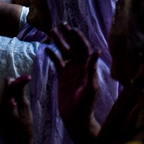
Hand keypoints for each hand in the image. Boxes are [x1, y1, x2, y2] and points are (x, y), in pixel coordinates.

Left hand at [0, 75, 34, 143]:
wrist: (16, 143)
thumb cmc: (24, 126)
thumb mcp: (25, 107)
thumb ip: (21, 91)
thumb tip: (24, 76)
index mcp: (1, 107)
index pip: (6, 82)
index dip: (15, 82)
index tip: (22, 86)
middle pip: (1, 88)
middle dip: (10, 91)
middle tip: (18, 102)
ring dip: (5, 96)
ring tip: (12, 107)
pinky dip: (0, 101)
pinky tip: (5, 111)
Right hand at [46, 23, 99, 138]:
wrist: (76, 118)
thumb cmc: (86, 104)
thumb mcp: (90, 86)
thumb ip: (91, 68)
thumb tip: (97, 50)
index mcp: (89, 66)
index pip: (84, 48)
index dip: (78, 38)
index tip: (71, 29)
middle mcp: (81, 66)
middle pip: (74, 47)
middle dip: (68, 35)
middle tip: (61, 24)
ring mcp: (71, 70)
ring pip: (65, 52)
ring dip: (59, 41)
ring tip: (52, 31)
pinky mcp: (63, 76)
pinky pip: (58, 62)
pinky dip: (53, 54)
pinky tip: (47, 48)